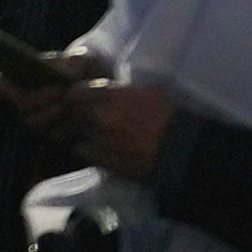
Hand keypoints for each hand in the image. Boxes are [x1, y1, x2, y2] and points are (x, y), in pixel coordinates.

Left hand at [67, 67, 183, 188]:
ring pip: (77, 135)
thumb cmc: (168, 115)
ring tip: (92, 136)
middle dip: (77, 115)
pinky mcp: (102, 160)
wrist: (177, 147)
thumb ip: (126, 92)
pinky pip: (84, 153)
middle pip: (74, 114)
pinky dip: (88, 151)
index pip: (76, 92)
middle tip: (83, 118)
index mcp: (110, 96)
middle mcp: (99, 116)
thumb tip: (118, 92)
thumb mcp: (149, 91)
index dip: (77, 96)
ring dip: (83, 134)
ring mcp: (98, 139)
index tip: (80, 99)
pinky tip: (99, 151)